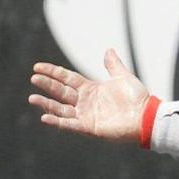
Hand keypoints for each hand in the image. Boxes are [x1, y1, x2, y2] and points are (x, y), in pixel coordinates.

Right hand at [28, 49, 150, 141]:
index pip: (67, 78)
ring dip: (46, 104)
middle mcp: (85, 101)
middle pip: (61, 92)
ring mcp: (85, 115)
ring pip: (61, 109)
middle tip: (34, 78)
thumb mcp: (123, 77)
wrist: (146, 117)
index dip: (53, 72)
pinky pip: (69, 124)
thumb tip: (108, 50)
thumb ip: (113, 65)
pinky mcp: (89, 127)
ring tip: (32, 98)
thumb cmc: (137, 98)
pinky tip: (45, 117)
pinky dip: (57, 122)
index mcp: (91, 88)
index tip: (37, 67)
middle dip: (47, 85)